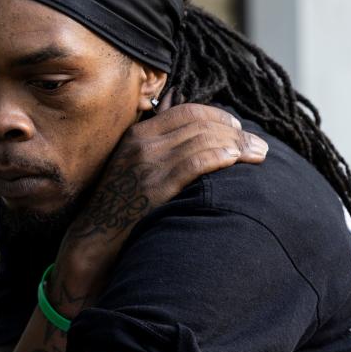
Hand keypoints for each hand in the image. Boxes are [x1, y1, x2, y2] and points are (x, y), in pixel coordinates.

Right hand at [53, 103, 267, 309]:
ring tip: (259, 154)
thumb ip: (157, 147)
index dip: (218, 116)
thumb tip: (185, 133)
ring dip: (236, 145)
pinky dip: (218, 158)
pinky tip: (235, 161)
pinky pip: (194, 163)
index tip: (238, 127)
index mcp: (137, 134)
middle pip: (199, 123)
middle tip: (258, 143)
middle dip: (235, 131)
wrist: (92, 240)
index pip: (187, 111)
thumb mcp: (131, 167)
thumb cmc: (117, 206)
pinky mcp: (154, 187)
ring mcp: (147, 165)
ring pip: (202, 141)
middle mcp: (142, 143)